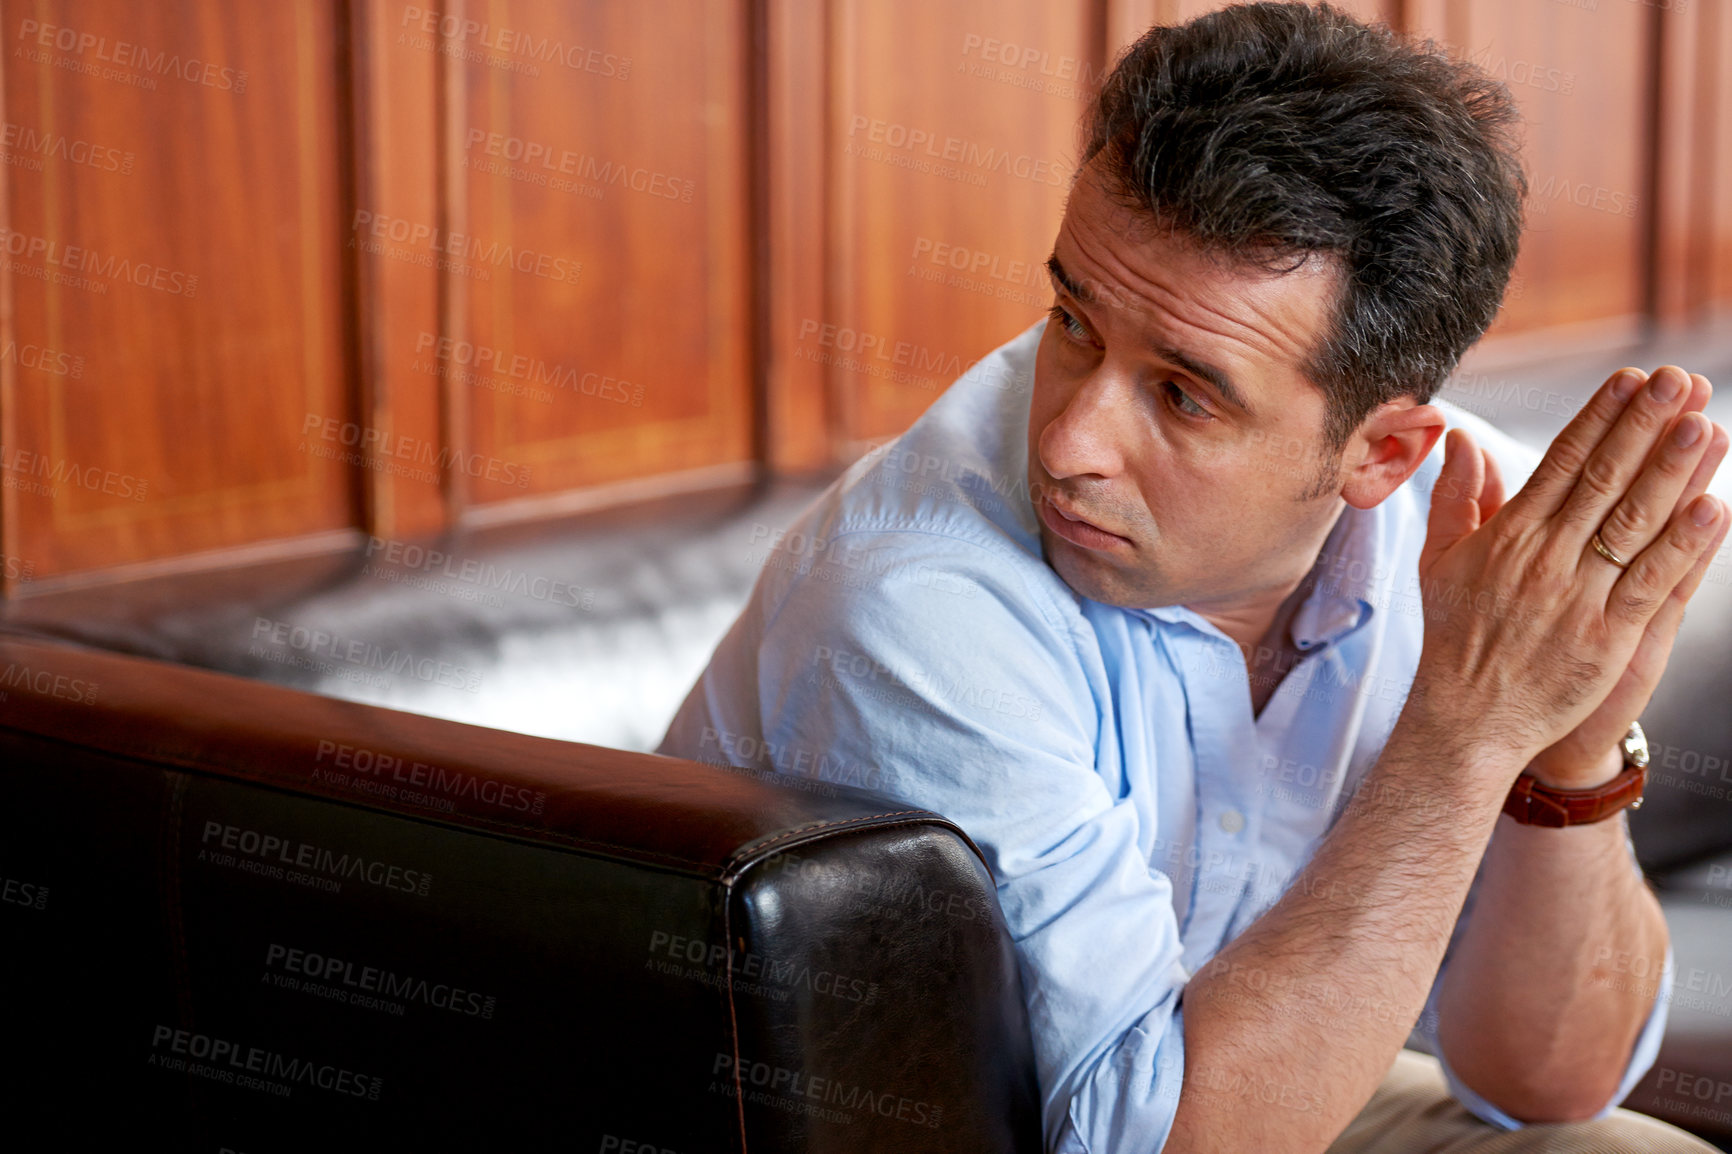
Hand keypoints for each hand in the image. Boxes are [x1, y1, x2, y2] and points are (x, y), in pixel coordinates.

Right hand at [1408, 365, 1727, 785]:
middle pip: (1603, 481)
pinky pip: (1653, 584)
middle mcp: (1545, 560)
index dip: (1600, 418)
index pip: (1561, 463)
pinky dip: (1684, 546)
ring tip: (1706, 426)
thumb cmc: (1455, 639)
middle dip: (1645, 426)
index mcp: (1508, 536)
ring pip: (1634, 524)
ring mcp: (1578, 599)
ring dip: (1672, 473)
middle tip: (1680, 381)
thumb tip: (1461, 437)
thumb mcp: (1440, 560)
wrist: (1465, 720)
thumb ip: (1455, 496)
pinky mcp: (1608, 639)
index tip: (1631, 381)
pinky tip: (1713, 508)